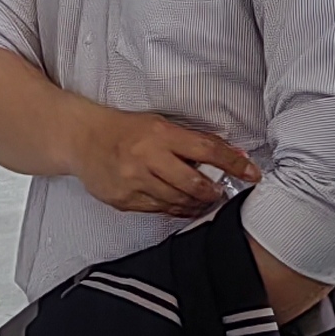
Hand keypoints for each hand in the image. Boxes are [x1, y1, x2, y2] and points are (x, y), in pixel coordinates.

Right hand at [68, 104, 260, 217]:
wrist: (82, 140)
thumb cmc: (124, 130)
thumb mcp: (160, 125)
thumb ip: (193, 141)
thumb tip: (232, 155)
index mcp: (159, 135)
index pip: (206, 150)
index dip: (233, 163)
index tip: (252, 172)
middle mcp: (146, 159)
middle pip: (193, 183)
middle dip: (212, 191)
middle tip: (220, 192)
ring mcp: (133, 182)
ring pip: (177, 201)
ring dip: (196, 203)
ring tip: (203, 200)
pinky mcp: (124, 200)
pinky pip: (157, 210)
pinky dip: (173, 208)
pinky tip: (179, 204)